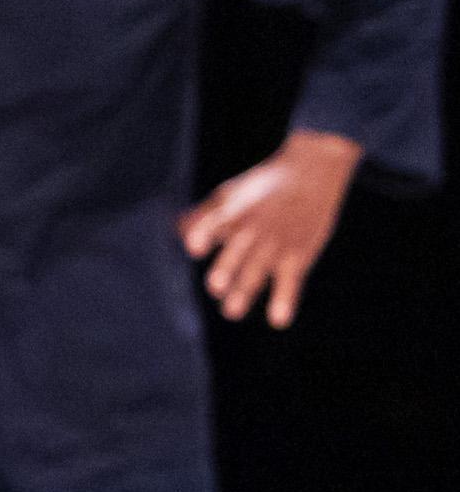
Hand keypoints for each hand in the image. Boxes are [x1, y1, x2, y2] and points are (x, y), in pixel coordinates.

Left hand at [180, 132, 359, 326]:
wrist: (314, 170)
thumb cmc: (264, 185)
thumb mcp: (231, 194)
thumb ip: (204, 215)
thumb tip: (177, 230)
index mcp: (234, 213)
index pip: (216, 224)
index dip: (203, 234)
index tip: (194, 247)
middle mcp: (254, 230)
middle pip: (237, 252)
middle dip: (227, 269)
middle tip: (216, 287)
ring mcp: (276, 244)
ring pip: (258, 271)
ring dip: (245, 291)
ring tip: (231, 312)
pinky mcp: (297, 256)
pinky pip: (290, 282)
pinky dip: (285, 301)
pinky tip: (279, 321)